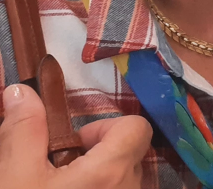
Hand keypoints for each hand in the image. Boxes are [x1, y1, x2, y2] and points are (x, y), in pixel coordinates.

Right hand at [0, 84, 152, 188]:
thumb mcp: (16, 175)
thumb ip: (25, 129)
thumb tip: (21, 92)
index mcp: (112, 170)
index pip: (137, 127)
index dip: (108, 127)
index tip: (78, 142)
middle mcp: (132, 187)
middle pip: (131, 151)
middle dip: (101, 152)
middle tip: (65, 167)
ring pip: (126, 176)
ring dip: (102, 175)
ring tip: (67, 185)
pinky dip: (104, 188)